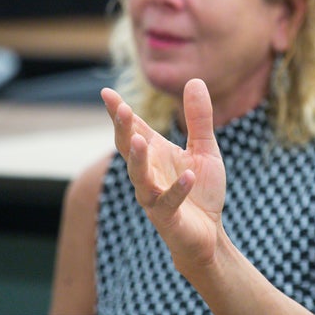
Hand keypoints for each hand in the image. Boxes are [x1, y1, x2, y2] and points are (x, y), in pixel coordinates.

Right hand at [101, 79, 227, 271]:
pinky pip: (169, 202)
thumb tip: (194, 80)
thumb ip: (198, 118)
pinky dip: (178, 189)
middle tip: (121, 109)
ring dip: (138, 159)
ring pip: (140, 177)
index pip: (134, 129)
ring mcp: (154, 196)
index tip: (105, 92)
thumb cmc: (201, 191)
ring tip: (140, 139)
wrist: (209, 234)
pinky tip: (189, 175)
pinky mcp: (168, 217)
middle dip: (123, 129)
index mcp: (155, 154)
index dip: (119, 112)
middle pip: (129, 149)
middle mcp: (148, 173)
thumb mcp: (205, 149)